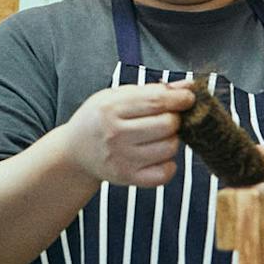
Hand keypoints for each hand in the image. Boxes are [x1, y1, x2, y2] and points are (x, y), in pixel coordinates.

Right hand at [58, 82, 195, 187]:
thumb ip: (152, 90)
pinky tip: (159, 155)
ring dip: (171, 140)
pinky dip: (169, 164)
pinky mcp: (127, 178)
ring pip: (169, 148)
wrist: (75, 152)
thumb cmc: (100, 118)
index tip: (189, 97)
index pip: (156, 101)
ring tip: (158, 136)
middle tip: (166, 118)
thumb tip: (189, 86)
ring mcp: (121, 159)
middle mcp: (114, 134)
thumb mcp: (117, 96)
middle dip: (174, 119)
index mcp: (110, 108)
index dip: (180, 98)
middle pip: (167, 124)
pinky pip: (164, 173)